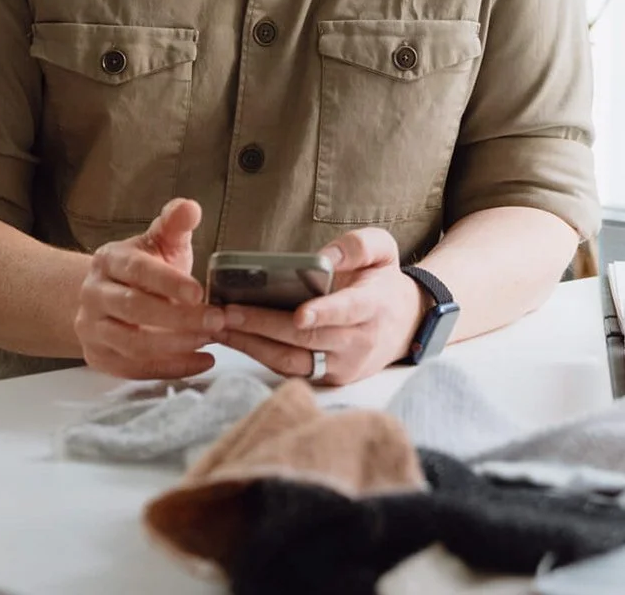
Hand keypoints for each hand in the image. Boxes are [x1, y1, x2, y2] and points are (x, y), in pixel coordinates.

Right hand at [74, 198, 223, 379]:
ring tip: (210, 339)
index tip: (200, 292)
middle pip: (134, 308)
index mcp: (108, 260)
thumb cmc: (144, 268)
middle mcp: (93, 294)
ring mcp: (92, 328)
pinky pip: (135, 369)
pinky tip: (202, 362)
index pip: (137, 270)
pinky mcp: (100, 357)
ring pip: (132, 343)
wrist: (105, 297)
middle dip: (179, 317)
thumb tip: (190, 207)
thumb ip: (175, 224)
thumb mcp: (159, 241)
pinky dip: (171, 369)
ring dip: (176, 345)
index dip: (168, 282)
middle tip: (217, 320)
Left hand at [217, 228, 423, 385]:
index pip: (347, 311)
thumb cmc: (384, 282)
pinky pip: (289, 369)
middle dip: (265, 326)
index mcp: (373, 306)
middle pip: (308, 339)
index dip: (323, 313)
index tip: (299, 313)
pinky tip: (232, 337)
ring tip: (218, 326)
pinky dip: (258, 354)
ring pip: (292, 360)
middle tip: (228, 311)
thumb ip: (358, 246)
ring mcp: (342, 365)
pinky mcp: (327, 378)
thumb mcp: (384, 251)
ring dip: (252, 345)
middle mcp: (358, 342)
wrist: (406, 325)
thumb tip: (323, 257)